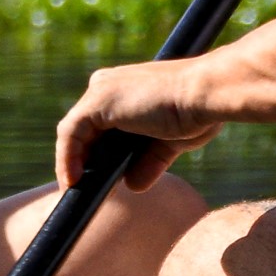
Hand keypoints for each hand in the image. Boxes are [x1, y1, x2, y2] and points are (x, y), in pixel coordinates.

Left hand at [54, 57, 223, 195]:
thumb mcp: (170, 141)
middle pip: (86, 129)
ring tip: (78, 190)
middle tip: (86, 189)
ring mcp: (101, 90)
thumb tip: (134, 185)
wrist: (207, 94)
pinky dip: (67, 158)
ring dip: (73, 163)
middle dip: (84, 161)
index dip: (96, 153)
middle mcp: (108, 85)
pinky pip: (70, 134)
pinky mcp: (97, 101)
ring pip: (75, 132)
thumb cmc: (198, 111)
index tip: (99, 178)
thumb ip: (149, 161)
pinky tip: (74, 181)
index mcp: (125, 89)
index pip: (100, 124)